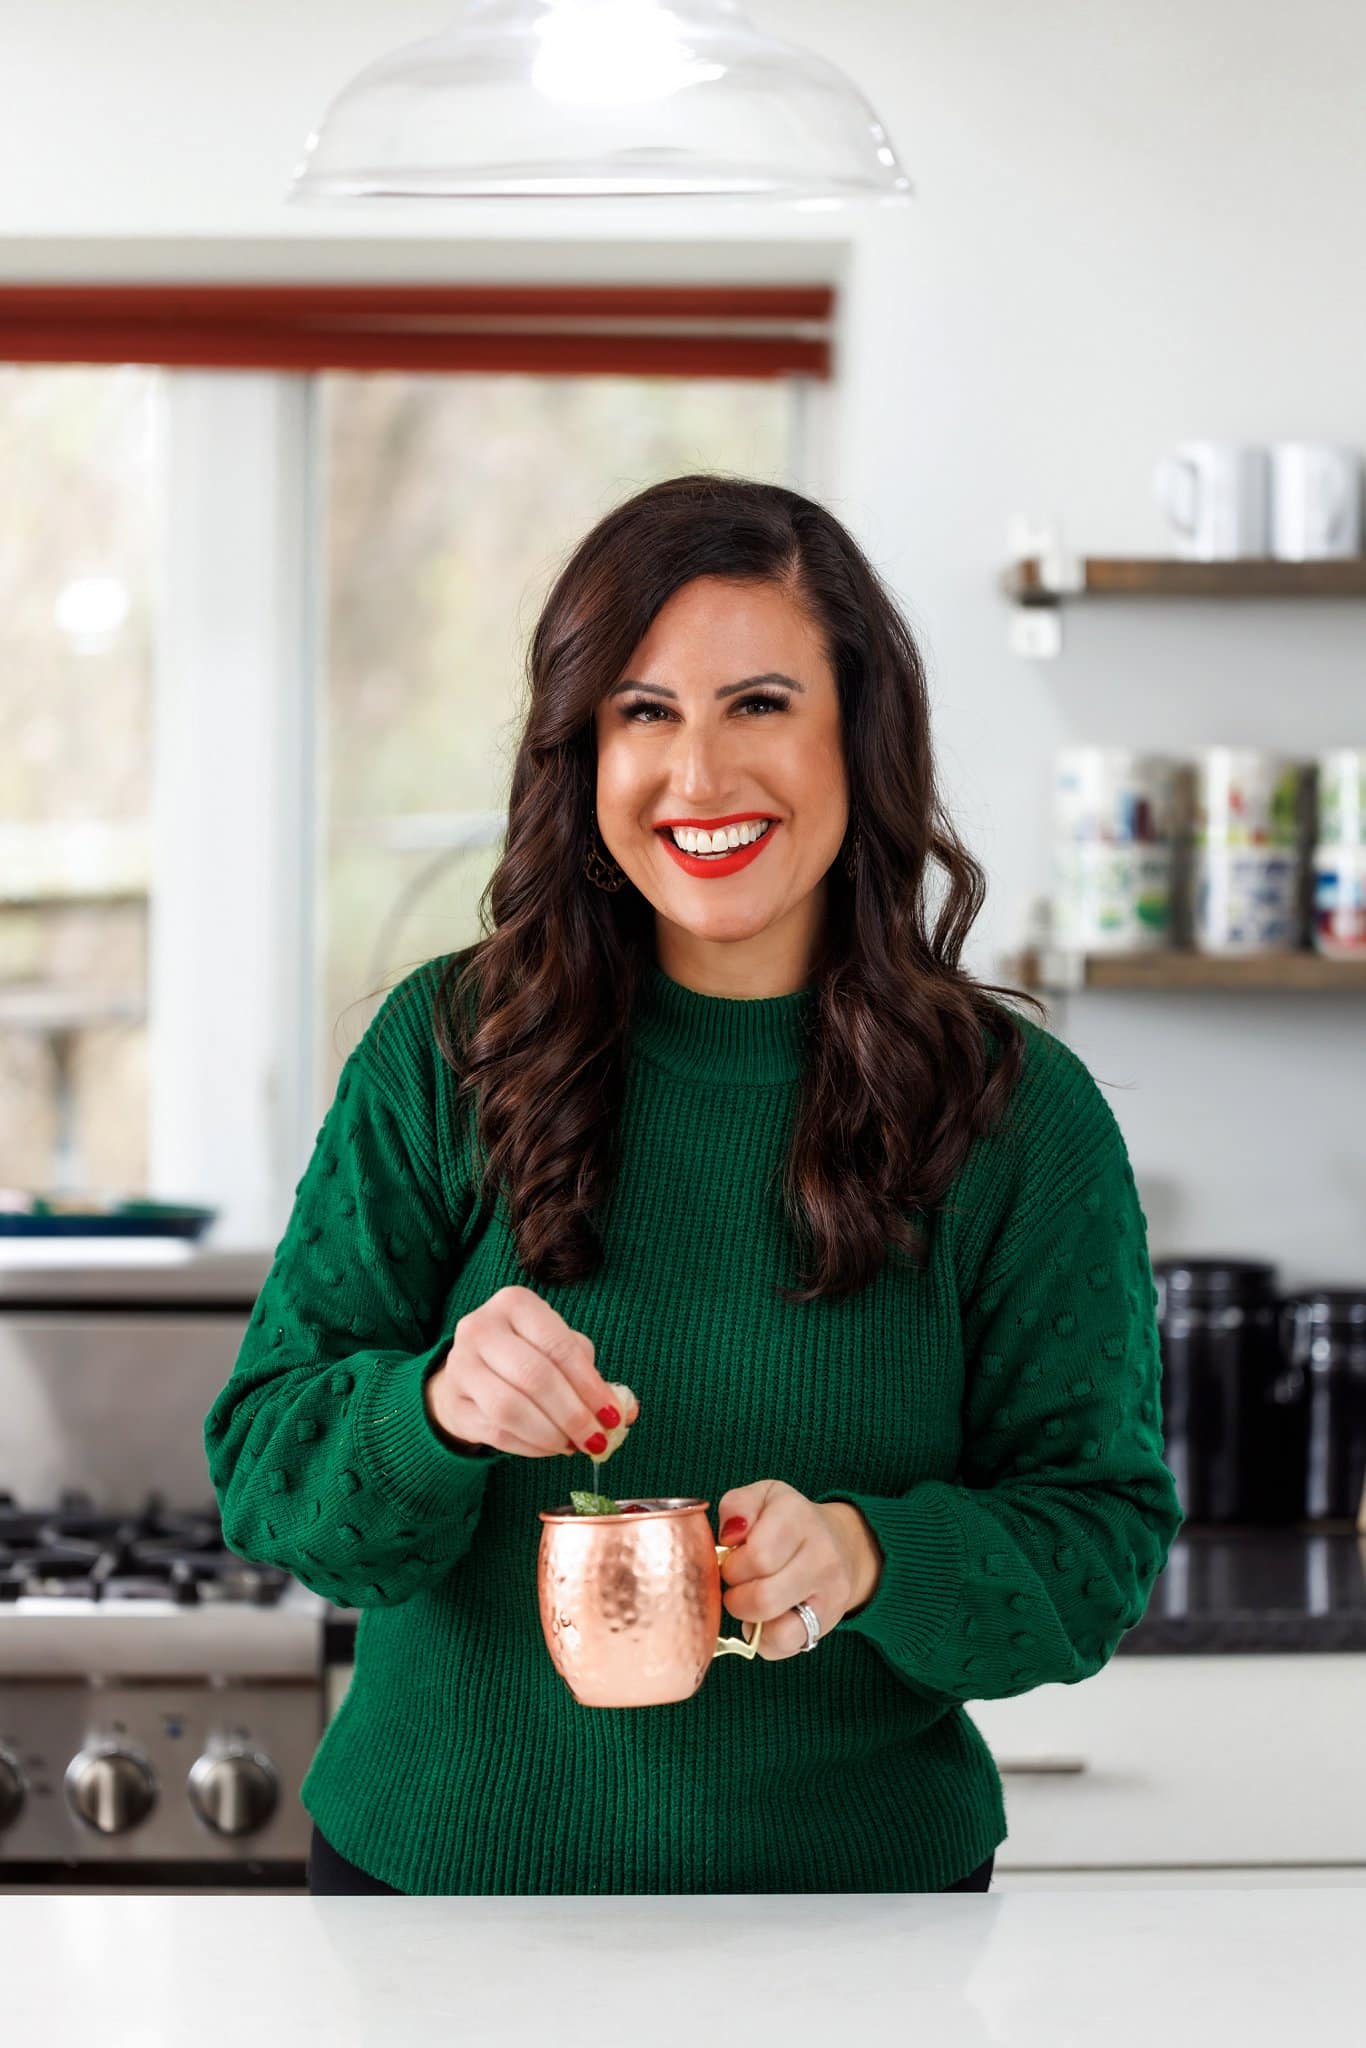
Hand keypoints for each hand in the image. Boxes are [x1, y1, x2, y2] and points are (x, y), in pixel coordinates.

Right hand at [424, 1285, 638, 1458]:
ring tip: (574, 1445)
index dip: (589, 1385)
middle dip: (573, 1414)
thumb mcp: (558, 1349)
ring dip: (551, 1434)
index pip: (558, 1345)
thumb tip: (625, 1410)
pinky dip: (531, 1447)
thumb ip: (591, 1376)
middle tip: (598, 1439)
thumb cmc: (526, 1355)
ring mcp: (461, 1366)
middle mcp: (481, 1328)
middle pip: (534, 1377)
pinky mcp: (453, 1404)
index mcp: (514, 1303)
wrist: (468, 1372)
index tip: (612, 1414)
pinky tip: (551, 1448)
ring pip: (510, 1409)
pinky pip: (497, 1433)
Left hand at [715, 1479, 882, 1660]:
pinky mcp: (828, 1621)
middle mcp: (822, 1553)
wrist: (840, 1544)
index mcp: (797, 1515)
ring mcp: (830, 1592)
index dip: (732, 1564)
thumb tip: (729, 1537)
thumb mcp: (761, 1499)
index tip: (733, 1558)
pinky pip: (784, 1643)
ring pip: (774, 1625)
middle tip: (738, 1581)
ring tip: (750, 1598)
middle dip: (736, 1592)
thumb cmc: (786, 1523)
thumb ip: (736, 1507)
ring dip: (748, 1616)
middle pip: (762, 1595)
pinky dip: (764, 1637)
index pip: (756, 1556)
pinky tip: (766, 1617)